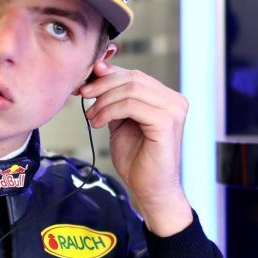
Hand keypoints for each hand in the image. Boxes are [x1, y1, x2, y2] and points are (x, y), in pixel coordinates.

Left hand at [79, 60, 193, 235]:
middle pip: (132, 77)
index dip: (106, 75)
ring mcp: (173, 110)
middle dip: (102, 85)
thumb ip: (114, 98)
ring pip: (130, 89)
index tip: (83, 84)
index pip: (133, 74)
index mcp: (166, 97)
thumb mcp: (121, 121)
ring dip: (104, 101)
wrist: (150, 190)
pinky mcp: (166, 122)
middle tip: (83, 95)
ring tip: (91, 116)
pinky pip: (131, 105)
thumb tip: (99, 68)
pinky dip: (109, 111)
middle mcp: (174, 100)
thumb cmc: (137, 160)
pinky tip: (98, 123)